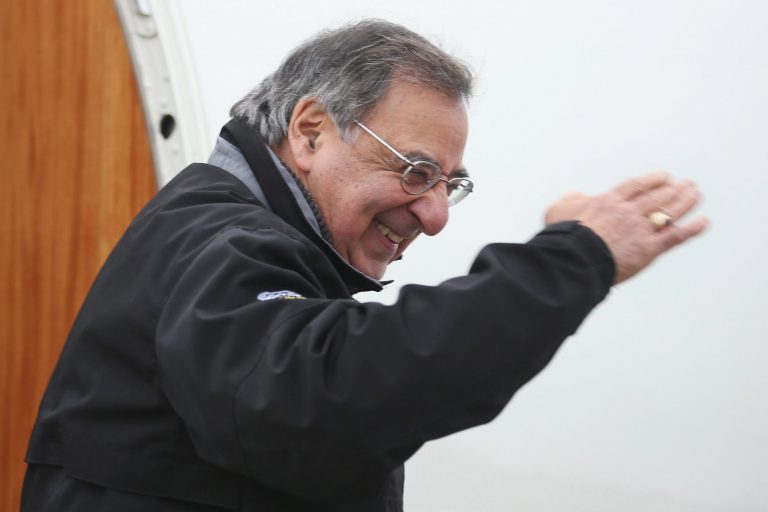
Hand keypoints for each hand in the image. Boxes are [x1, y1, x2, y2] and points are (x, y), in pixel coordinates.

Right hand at [544, 172, 708, 283]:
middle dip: (674, 188)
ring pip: (670, 210)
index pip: (637, 186)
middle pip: (657, 195)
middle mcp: (628, 211)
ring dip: (686, 200)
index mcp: (608, 201)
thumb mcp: (557, 211)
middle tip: (685, 184)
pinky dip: (692, 228)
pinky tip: (703, 221)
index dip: (653, 180)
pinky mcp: (649, 249)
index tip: (664, 177)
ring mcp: (641, 229)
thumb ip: (570, 200)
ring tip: (696, 193)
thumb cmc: (563, 237)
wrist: (576, 258)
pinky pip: (676, 236)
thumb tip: (578, 195)